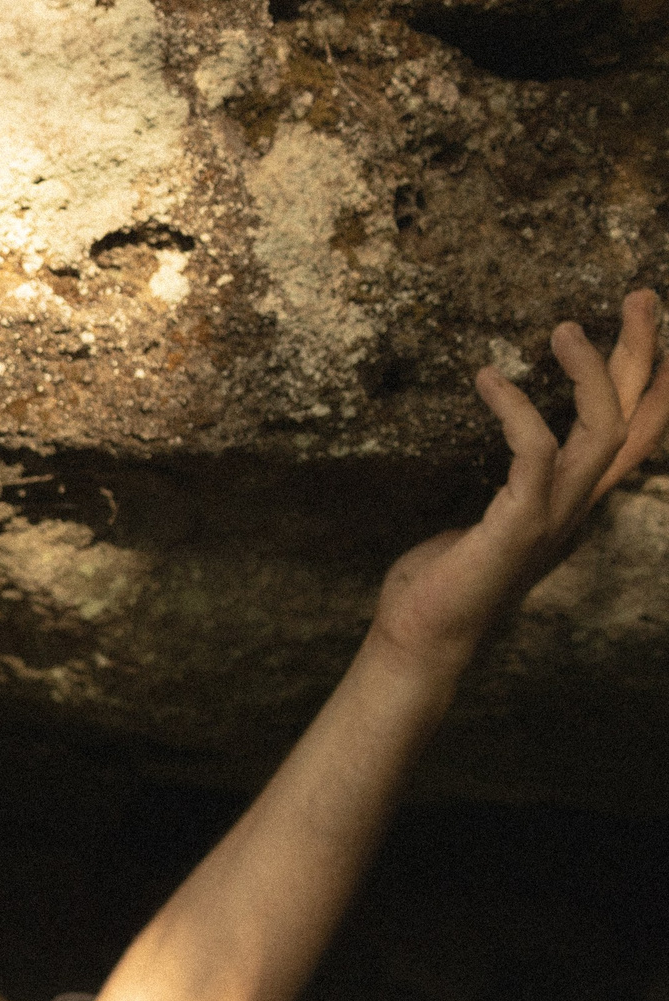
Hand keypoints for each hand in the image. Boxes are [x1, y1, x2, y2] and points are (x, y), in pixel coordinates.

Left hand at [372, 289, 668, 672]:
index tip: (661, 336)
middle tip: (640, 295)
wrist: (422, 639)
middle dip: (643, 356)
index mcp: (573, 503)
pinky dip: (518, 410)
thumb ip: (514, 493)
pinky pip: (535, 454)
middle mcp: (577, 507)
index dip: (656, 388)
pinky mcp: (519, 526)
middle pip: (634, 422)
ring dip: (592, 373)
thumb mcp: (491, 523)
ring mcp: (553, 518)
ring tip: (564, 327)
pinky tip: (490, 379)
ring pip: (603, 432)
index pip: (633, 438)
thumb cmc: (444, 582)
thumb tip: (517, 469)